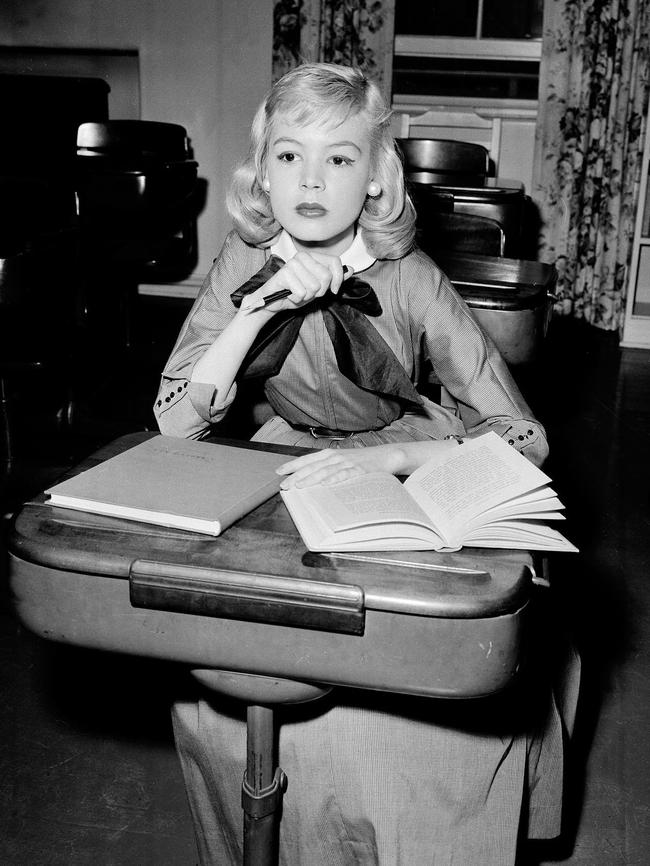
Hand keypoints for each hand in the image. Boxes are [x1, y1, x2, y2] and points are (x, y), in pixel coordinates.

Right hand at [242, 251, 344, 314]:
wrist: (273, 302)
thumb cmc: (295, 293)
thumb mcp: (319, 287)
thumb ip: (334, 278)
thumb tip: (350, 269)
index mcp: (312, 257)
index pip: (335, 261)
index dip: (338, 279)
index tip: (334, 290)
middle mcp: (302, 256)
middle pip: (326, 276)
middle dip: (320, 291)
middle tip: (308, 292)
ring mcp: (292, 264)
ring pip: (314, 286)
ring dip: (307, 296)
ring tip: (297, 293)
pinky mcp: (284, 274)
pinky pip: (301, 292)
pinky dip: (297, 299)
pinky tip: (289, 295)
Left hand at [277, 445, 402, 488]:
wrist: (386, 456)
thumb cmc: (362, 460)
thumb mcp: (342, 461)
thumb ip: (327, 467)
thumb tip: (309, 479)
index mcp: (330, 454)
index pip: (307, 459)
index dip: (292, 465)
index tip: (279, 472)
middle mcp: (336, 457)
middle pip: (313, 466)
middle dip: (296, 475)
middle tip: (283, 484)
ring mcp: (348, 463)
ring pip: (325, 471)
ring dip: (311, 478)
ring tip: (299, 485)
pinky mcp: (359, 470)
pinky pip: (345, 475)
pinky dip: (335, 479)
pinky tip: (326, 484)